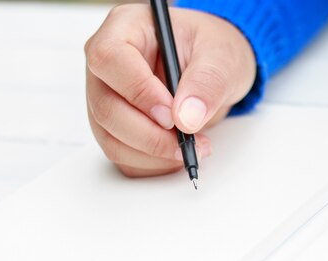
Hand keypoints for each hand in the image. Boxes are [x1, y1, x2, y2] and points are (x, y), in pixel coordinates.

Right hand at [84, 4, 256, 176]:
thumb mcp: (221, 57)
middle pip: (106, 107)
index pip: (110, 59)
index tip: (172, 116)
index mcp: (126, 28)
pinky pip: (122, 156)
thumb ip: (207, 83)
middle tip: (188, 142)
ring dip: (153, 155)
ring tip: (192, 148)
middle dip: (150, 135)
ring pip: (111, 138)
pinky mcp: (116, 127)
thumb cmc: (213, 50)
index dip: (139, 92)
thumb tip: (186, 117)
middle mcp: (108, 65)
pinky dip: (152, 164)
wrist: (216, 69)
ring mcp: (107, 97)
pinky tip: (178, 154)